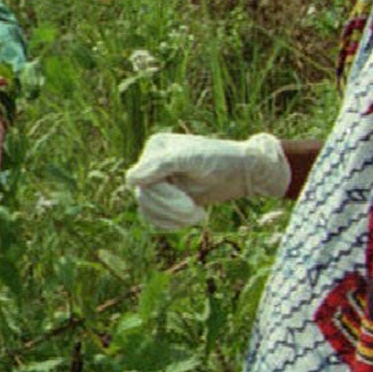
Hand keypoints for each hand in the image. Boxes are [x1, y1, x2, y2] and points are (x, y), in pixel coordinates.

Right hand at [123, 131, 290, 230]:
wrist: (242, 172)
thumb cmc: (221, 160)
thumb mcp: (193, 160)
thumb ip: (162, 165)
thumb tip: (130, 180)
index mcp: (155, 148)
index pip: (140, 180)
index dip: (161, 195)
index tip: (188, 204)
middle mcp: (152, 163)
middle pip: (144, 197)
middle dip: (170, 209)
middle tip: (196, 214)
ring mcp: (158, 181)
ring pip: (147, 209)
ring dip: (171, 218)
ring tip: (197, 216)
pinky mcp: (165, 197)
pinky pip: (154, 217)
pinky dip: (170, 223)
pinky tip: (191, 219)